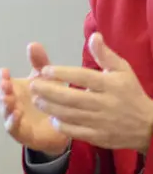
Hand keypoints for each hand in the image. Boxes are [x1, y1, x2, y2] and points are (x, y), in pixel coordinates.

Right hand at [0, 42, 68, 154]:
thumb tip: (33, 44)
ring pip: (4, 110)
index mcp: (14, 88)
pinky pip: (12, 127)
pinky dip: (12, 120)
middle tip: (6, 84)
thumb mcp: (47, 78)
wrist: (62, 127)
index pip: (0, 80)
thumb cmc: (51, 100)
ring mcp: (13, 118)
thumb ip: (40, 62)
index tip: (5, 71)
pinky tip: (17, 114)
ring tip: (8, 98)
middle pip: (0, 94)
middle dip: (2, 89)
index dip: (0, 76)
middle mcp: (11, 103)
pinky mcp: (21, 132)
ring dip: (5, 104)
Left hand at [29, 33, 152, 152]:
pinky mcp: (99, 137)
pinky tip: (51, 117)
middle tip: (33, 85)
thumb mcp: (122, 71)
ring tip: (36, 99)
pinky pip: (75, 131)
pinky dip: (61, 125)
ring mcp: (102, 122)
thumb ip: (105, 55)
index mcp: (111, 84)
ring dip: (50, 108)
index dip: (63, 73)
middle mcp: (106, 103)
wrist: (148, 126)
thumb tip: (94, 36)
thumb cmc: (130, 93)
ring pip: (70, 115)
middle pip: (72, 98)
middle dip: (49, 91)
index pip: (84, 77)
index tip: (44, 70)